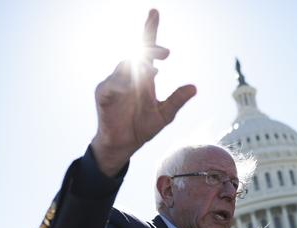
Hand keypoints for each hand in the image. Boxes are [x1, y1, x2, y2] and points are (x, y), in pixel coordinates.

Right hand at [91, 9, 196, 175]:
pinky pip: (110, 85)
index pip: (147, 50)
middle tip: (165, 53)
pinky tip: (129, 84)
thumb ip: (176, 100)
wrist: (124, 145)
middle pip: (136, 53)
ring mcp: (114, 83)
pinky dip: (120, 83)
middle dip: (149, 48)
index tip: (154, 12)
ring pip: (124, 66)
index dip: (150, 30)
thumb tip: (193, 88)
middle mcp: (128, 76)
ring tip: (152, 71)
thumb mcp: (164, 115)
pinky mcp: (103, 94)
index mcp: (144, 77)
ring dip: (138, 67)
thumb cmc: (141, 127)